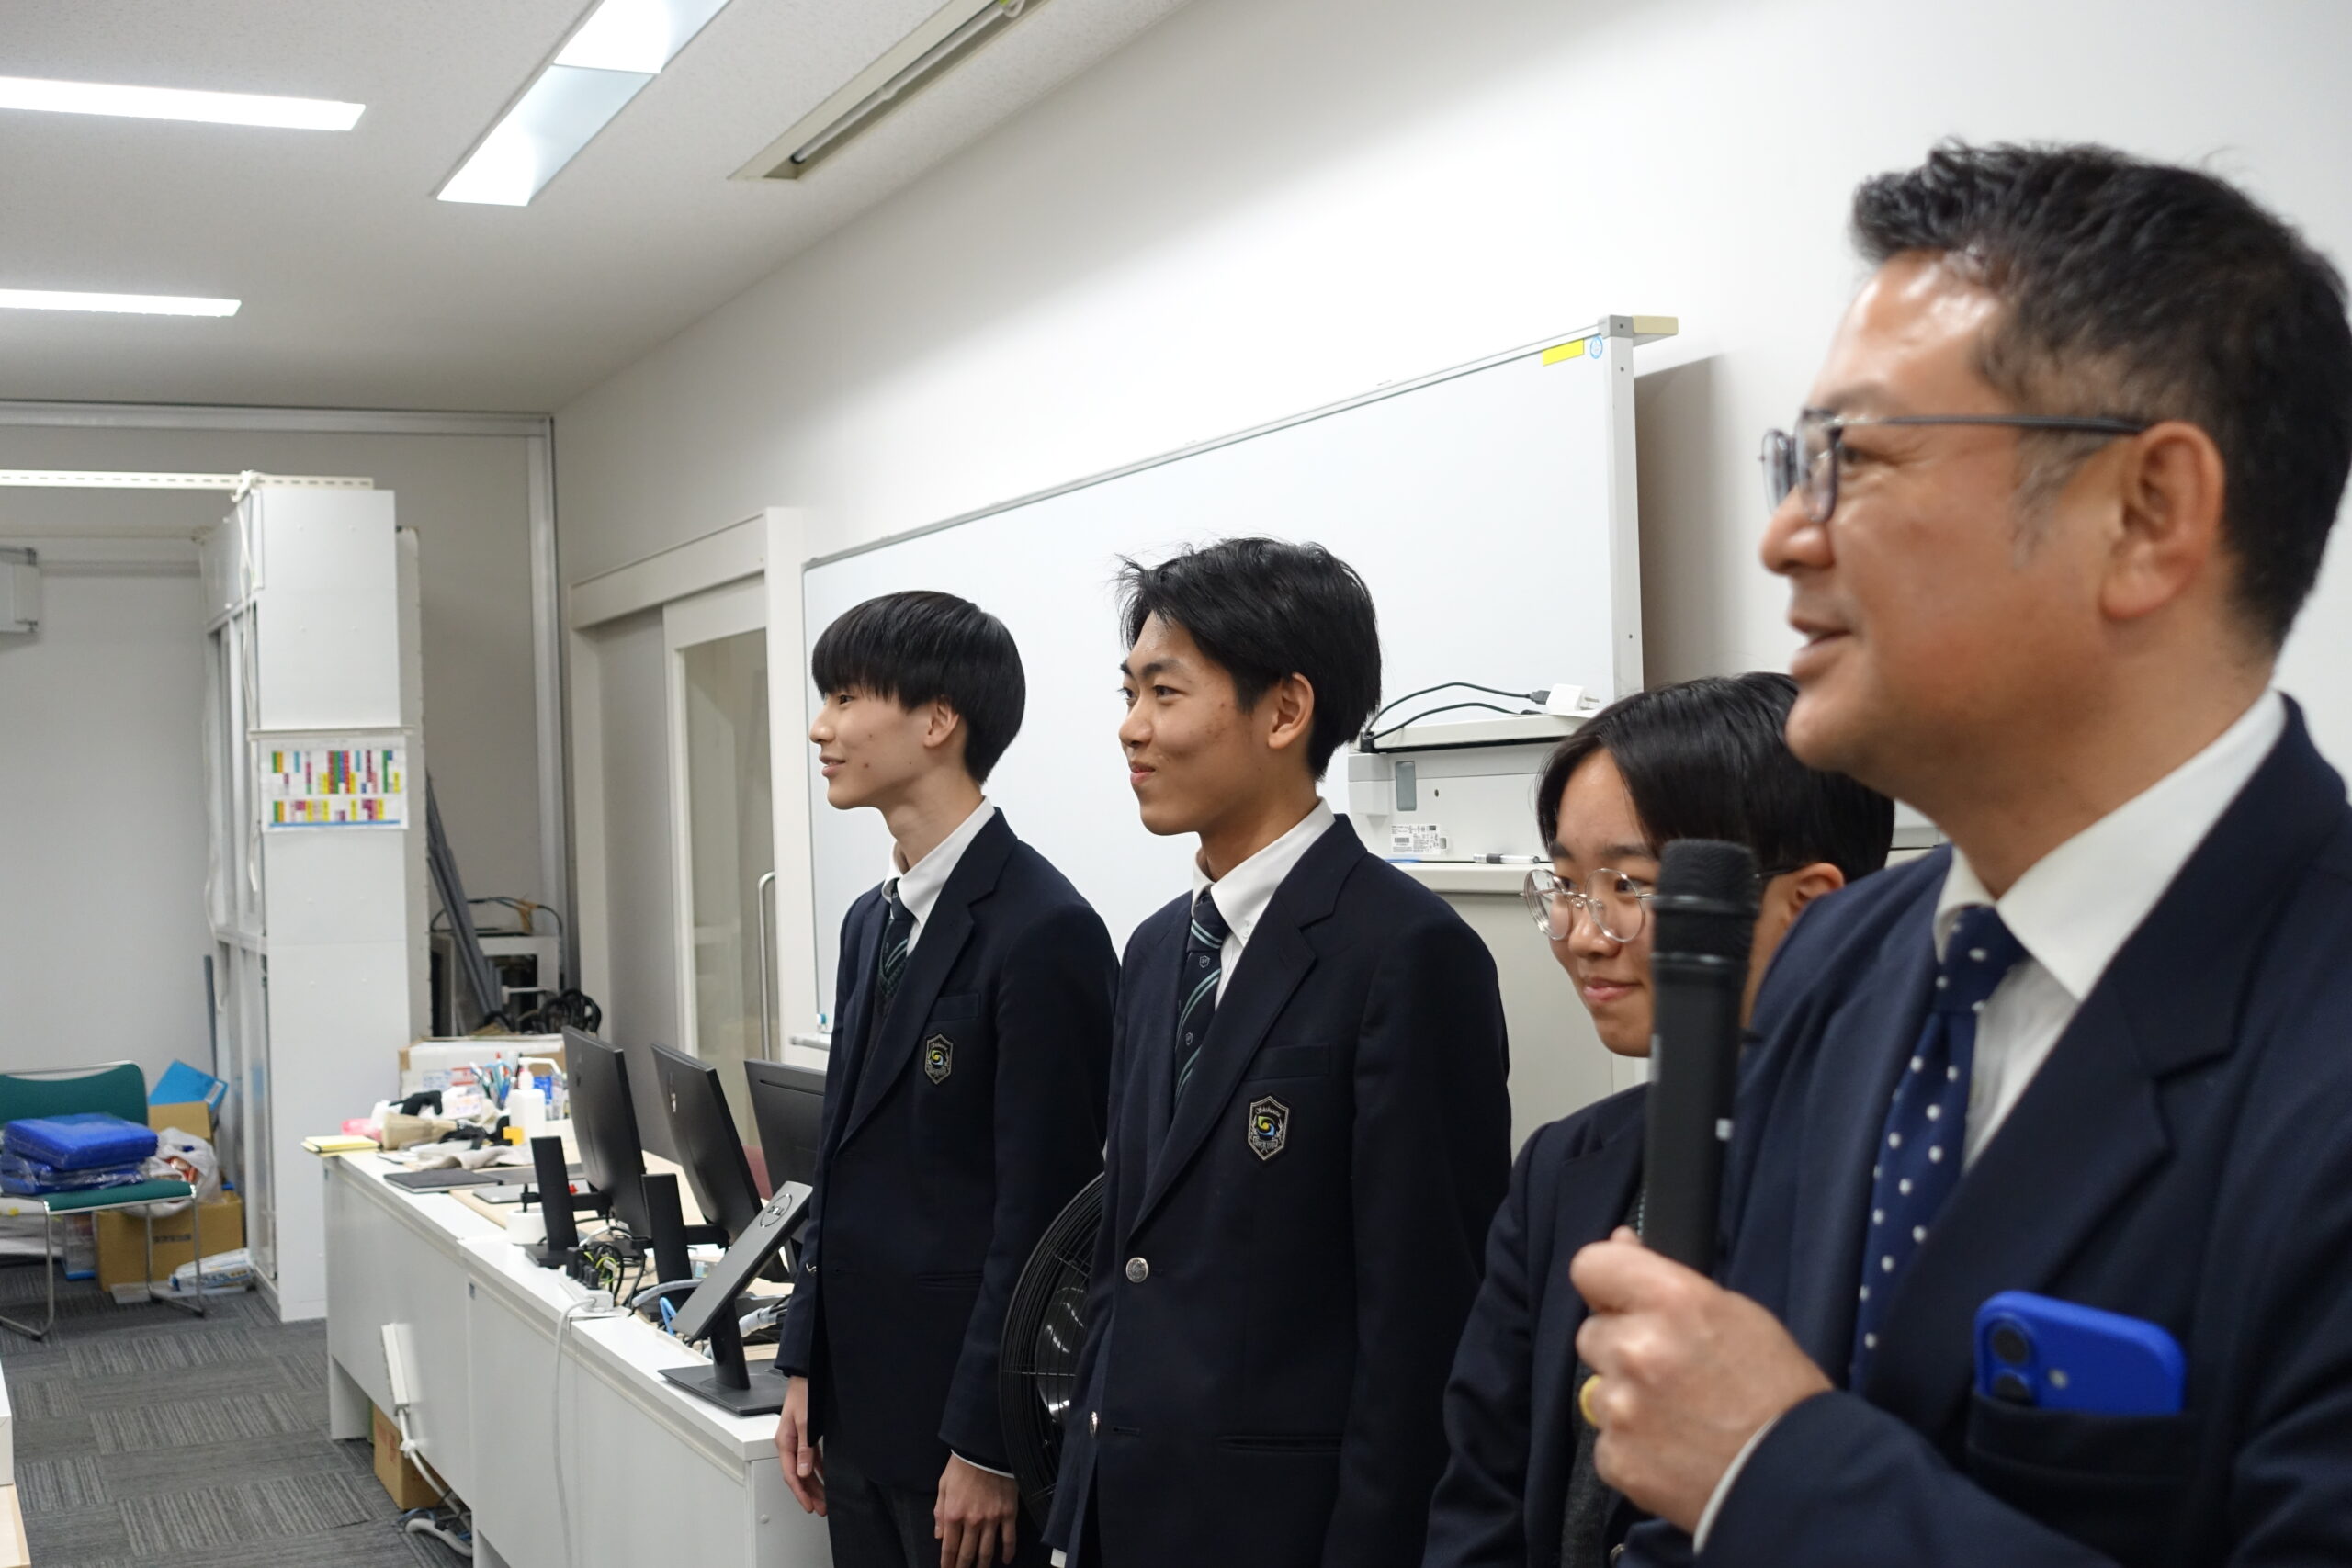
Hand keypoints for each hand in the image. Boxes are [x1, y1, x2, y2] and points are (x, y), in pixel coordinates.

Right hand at [777, 1376, 826, 1515]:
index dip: (800, 1492)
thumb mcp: (805, 1422)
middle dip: (808, 1493)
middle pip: (797, 1475)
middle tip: (819, 1508)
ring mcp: (797, 1440)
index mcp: (784, 1442)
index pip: (790, 1475)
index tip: (809, 1505)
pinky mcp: (806, 1435)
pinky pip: (811, 1458)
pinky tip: (826, 1478)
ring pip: (805, 1469)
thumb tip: (802, 1472)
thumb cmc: (804, 1393)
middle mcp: (789, 1443)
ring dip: (814, 1484)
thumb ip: (805, 1448)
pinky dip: (818, 1470)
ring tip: (823, 1499)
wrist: (807, 1375)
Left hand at [935, 1452, 1019, 1567]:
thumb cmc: (962, 1466)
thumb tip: (938, 1535)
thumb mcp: (943, 1486)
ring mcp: (992, 1519)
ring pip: (987, 1550)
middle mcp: (972, 1521)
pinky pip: (1009, 1538)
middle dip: (963, 1567)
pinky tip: (1005, 1561)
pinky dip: (1008, 1552)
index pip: (949, 1547)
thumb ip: (939, 1511)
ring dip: (983, 1565)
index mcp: (953, 1514)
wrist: (985, 1449)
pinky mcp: (1008, 1513)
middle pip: (967, 1553)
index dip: (948, 1563)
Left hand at [1570, 1228, 1830, 1531]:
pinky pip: (1607, 1440)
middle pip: (1592, 1332)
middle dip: (1622, 1347)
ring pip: (1597, 1389)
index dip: (1607, 1282)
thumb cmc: (1779, 1392)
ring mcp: (1621, 1408)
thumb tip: (1621, 1244)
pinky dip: (1632, 1446)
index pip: (1591, 1266)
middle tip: (1670, 1370)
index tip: (1621, 1298)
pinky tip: (1674, 1451)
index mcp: (1670, 1301)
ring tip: (1680, 1417)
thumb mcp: (1738, 1315)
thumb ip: (1668, 1282)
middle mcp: (1635, 1349)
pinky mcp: (1617, 1458)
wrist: (1802, 1481)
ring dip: (1627, 1398)